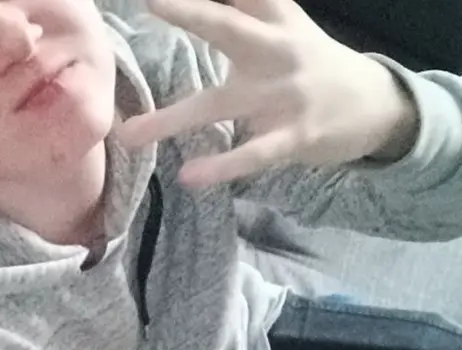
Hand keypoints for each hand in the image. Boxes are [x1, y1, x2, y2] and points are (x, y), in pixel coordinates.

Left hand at [117, 0, 419, 185]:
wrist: (375, 106)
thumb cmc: (311, 65)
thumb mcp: (285, 26)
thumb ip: (244, 12)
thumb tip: (199, 7)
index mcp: (276, 16)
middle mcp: (278, 48)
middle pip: (228, 26)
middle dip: (189, 12)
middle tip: (150, 2)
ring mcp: (285, 94)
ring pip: (219, 104)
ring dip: (170, 120)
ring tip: (129, 135)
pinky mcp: (293, 136)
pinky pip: (250, 154)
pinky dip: (219, 167)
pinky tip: (188, 176)